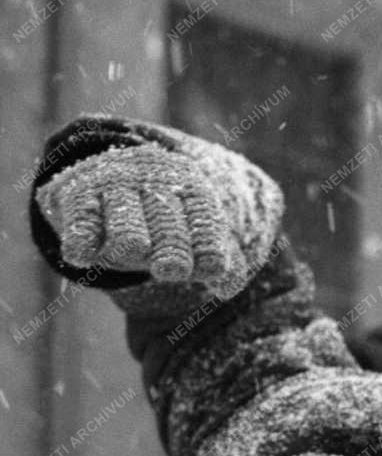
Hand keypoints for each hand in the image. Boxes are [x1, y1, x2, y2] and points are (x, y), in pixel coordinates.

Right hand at [35, 144, 248, 295]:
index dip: (208, 244)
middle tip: (173, 270)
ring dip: (130, 237)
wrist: (111, 169)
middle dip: (172, 247)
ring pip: (125, 220)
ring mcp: (114, 187)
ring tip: (135, 248)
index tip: (214, 268)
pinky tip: (80, 257)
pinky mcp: (79, 197)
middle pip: (166, 222)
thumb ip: (214, 256)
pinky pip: (81, 220)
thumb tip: (229, 287)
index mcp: (191, 188)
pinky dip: (80, 238)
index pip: (204, 217)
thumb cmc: (166, 215)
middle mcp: (153, 183)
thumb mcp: (195, 228)